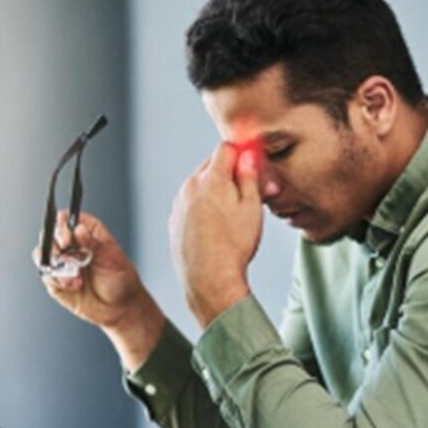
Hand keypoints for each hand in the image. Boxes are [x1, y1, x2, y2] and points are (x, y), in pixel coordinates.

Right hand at [34, 210, 163, 369]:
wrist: (119, 307)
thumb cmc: (121, 279)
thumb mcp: (111, 258)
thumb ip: (93, 243)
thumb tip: (79, 230)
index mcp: (88, 232)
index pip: (66, 219)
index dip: (62, 225)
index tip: (67, 237)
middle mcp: (71, 245)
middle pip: (49, 234)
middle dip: (55, 245)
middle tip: (66, 253)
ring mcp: (62, 262)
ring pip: (42, 253)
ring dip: (56, 264)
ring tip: (75, 275)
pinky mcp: (55, 279)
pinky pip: (46, 274)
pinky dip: (57, 279)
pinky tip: (74, 285)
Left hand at [169, 142, 261, 327]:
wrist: (208, 279)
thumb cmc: (233, 246)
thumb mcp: (252, 207)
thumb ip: (249, 177)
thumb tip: (248, 156)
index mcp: (211, 178)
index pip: (226, 149)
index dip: (243, 155)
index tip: (253, 167)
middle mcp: (190, 187)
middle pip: (212, 166)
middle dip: (231, 174)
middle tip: (249, 194)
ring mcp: (179, 204)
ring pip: (201, 186)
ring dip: (216, 192)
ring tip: (233, 217)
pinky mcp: (175, 221)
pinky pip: (191, 204)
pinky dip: (204, 208)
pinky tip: (217, 229)